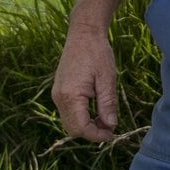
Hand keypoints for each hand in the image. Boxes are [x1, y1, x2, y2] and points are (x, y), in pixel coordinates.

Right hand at [52, 26, 119, 140]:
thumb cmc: (97, 53)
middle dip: (91, 132)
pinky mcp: (59, 90)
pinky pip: (68, 112)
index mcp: (70, 95)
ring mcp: (57, 94)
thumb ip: (107, 104)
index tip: (112, 134)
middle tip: (110, 128)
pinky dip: (81, 116)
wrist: (83, 33)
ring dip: (86, 125)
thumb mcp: (107, 78)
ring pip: (69, 122)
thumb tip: (111, 126)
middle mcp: (59, 97)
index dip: (97, 135)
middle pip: (73, 128)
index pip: (81, 127)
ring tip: (105, 118)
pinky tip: (96, 110)